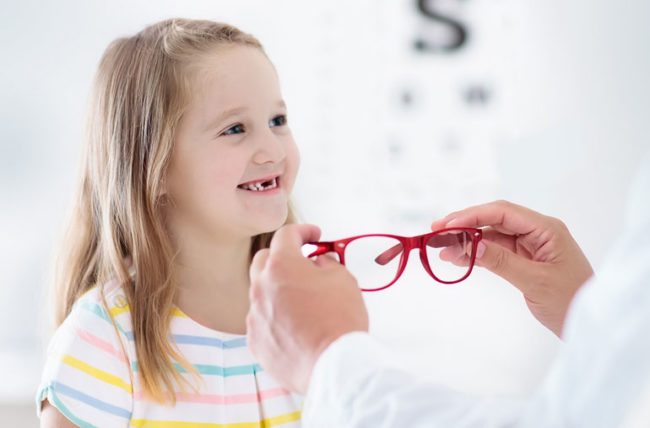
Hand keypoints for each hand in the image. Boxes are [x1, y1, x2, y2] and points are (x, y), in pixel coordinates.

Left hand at [246, 224, 368, 393]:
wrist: (333, 365)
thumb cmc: (339, 321)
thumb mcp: (343, 279)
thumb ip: (326, 263)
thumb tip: (318, 263)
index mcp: (282, 266)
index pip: (286, 235)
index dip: (302, 231)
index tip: (313, 235)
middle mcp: (261, 288)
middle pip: (264, 260)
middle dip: (282, 257)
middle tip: (302, 263)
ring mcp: (254, 316)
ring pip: (262, 293)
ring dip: (279, 291)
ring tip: (304, 303)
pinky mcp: (255, 341)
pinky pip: (262, 321)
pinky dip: (275, 318)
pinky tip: (295, 327)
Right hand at [431, 200, 593, 336]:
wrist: (589, 324)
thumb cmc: (572, 301)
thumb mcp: (535, 281)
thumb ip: (502, 261)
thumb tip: (471, 245)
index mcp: (546, 229)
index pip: (503, 212)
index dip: (472, 216)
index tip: (447, 225)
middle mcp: (537, 232)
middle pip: (494, 220)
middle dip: (465, 225)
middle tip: (436, 233)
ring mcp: (530, 246)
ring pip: (491, 236)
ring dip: (467, 241)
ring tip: (442, 249)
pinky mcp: (524, 260)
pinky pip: (495, 251)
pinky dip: (476, 254)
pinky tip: (458, 258)